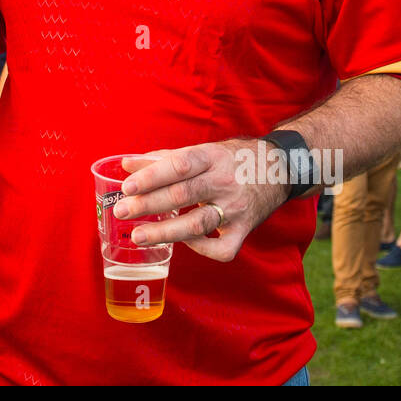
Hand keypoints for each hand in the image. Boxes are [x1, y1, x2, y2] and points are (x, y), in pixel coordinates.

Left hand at [111, 141, 287, 260]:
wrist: (279, 168)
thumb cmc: (230, 159)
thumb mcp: (201, 151)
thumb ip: (163, 159)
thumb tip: (126, 165)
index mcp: (211, 156)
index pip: (178, 165)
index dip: (152, 176)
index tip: (126, 186)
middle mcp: (224, 181)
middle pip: (183, 194)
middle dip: (148, 204)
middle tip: (121, 211)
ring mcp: (236, 207)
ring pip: (198, 224)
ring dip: (165, 232)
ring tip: (138, 236)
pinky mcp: (245, 228)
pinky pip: (223, 248)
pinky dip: (202, 249)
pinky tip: (184, 244)